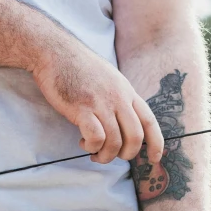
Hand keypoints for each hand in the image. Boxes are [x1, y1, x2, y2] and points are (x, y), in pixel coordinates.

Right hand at [32, 42, 163, 164]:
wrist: (54, 51)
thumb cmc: (78, 67)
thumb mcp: (109, 78)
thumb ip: (120, 98)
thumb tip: (124, 122)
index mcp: (127, 91)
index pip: (149, 121)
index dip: (156, 143)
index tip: (155, 159)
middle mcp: (118, 98)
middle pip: (135, 137)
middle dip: (127, 155)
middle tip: (112, 155)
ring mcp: (101, 103)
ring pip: (115, 142)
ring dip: (105, 155)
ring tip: (94, 152)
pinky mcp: (82, 109)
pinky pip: (96, 138)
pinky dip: (91, 147)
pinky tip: (83, 142)